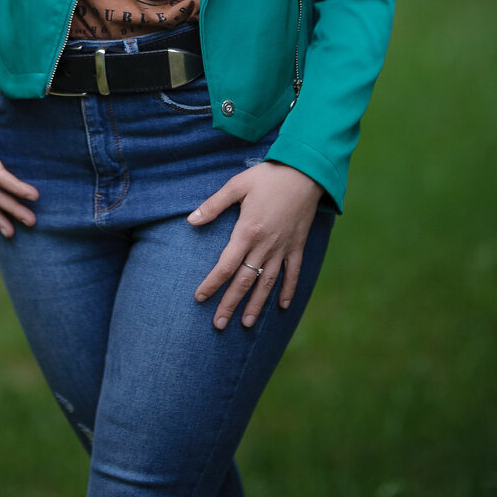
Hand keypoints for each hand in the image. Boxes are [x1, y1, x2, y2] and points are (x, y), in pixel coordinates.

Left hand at [188, 161, 322, 328]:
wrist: (305, 171)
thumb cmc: (268, 176)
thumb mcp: (237, 185)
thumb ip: (214, 204)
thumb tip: (191, 220)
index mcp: (247, 231)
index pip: (226, 265)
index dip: (212, 283)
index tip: (200, 298)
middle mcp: (265, 245)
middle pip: (244, 281)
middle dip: (230, 304)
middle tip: (218, 325)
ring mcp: (283, 247)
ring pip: (267, 283)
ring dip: (256, 304)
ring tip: (246, 323)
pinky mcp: (297, 245)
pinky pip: (293, 273)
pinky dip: (288, 290)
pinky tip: (283, 307)